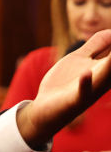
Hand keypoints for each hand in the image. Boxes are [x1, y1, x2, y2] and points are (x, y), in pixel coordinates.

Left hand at [15, 30, 110, 149]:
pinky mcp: (75, 100)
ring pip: (105, 78)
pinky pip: (83, 93)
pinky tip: (86, 73)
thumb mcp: (80, 57)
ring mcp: (90, 90)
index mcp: (106, 68)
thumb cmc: (65, 82)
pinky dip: (85, 83)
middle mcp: (103, 80)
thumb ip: (96, 44)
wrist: (46, 107)